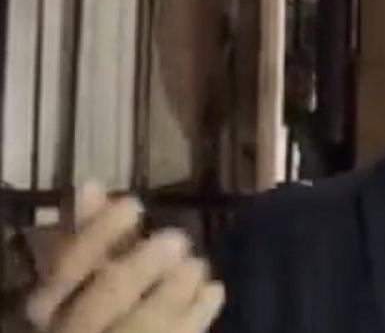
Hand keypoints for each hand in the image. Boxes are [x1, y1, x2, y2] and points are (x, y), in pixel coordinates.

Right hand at [24, 181, 224, 332]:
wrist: (118, 331)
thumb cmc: (107, 303)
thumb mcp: (92, 270)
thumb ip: (91, 232)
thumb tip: (91, 185)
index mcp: (52, 307)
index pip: (65, 272)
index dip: (97, 236)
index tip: (131, 203)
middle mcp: (72, 330)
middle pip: (99, 305)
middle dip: (140, 269)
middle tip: (177, 239)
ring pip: (141, 327)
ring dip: (174, 289)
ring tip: (195, 265)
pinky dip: (198, 312)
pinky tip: (213, 289)